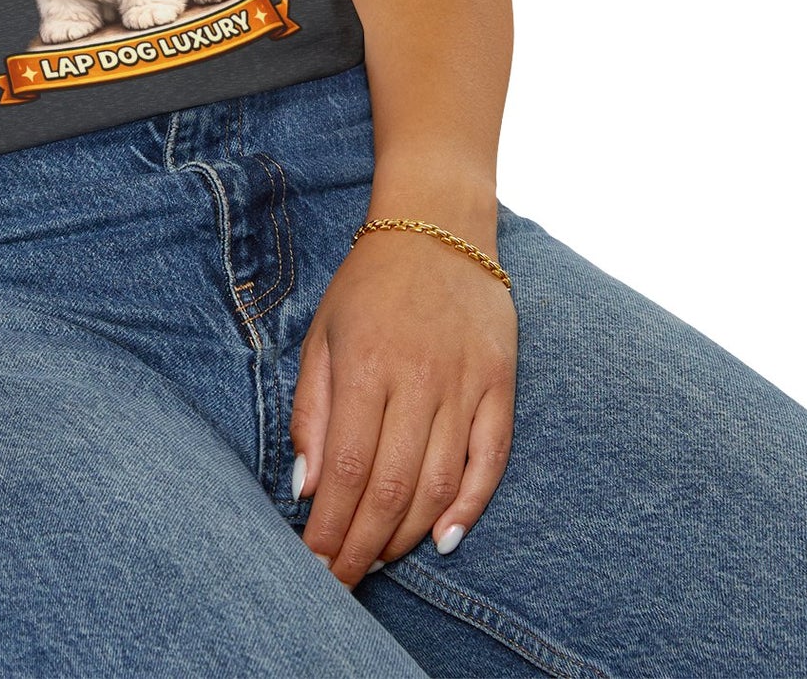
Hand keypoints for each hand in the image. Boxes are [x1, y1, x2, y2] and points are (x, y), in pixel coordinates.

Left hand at [290, 221, 517, 585]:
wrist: (437, 226)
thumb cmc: (369, 284)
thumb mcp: (322, 334)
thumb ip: (311, 410)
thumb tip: (306, 486)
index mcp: (366, 365)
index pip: (347, 469)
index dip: (331, 526)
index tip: (314, 563)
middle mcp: (418, 379)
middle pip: (392, 487)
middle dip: (363, 545)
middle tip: (343, 580)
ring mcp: (465, 383)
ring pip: (439, 483)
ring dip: (408, 534)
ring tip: (380, 561)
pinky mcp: (501, 384)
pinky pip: (491, 460)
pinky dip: (470, 506)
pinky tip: (444, 539)